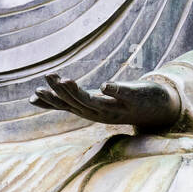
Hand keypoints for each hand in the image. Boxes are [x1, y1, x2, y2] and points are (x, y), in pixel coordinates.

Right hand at [29, 73, 180, 130]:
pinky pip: (122, 95)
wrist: (158, 110)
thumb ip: (67, 100)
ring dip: (79, 93)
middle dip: (61, 93)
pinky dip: (113, 91)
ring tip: (66, 79)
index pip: (67, 107)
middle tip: (47, 78)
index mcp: (90, 111)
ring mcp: (118, 108)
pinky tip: (104, 85)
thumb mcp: (90, 102)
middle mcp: (101, 113)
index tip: (34, 93)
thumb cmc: (119, 104)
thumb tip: (34, 99)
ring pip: (94, 102)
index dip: (50, 101)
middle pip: (77, 104)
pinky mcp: (134, 100)